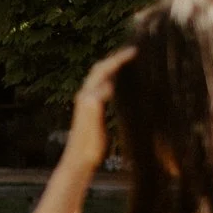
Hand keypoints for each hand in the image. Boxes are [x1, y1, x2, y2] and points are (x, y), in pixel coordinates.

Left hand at [62, 46, 136, 171]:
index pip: (104, 70)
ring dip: (111, 66)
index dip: (118, 59)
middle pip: (99, 69)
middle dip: (114, 58)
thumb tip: (106, 86)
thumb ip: (95, 106)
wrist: (77, 161)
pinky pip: (100, 86)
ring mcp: (86, 102)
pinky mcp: (89, 110)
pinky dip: (110, 78)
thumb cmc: (87, 146)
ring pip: (98, 76)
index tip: (135, 51)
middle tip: (132, 51)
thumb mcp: (93, 126)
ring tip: (127, 61)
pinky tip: (118, 83)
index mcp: (87, 96)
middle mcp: (85, 96)